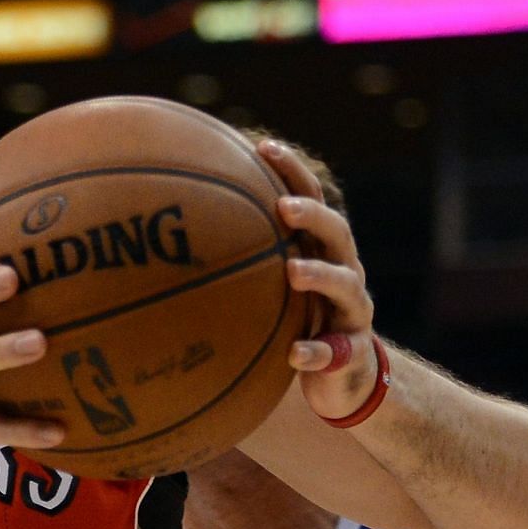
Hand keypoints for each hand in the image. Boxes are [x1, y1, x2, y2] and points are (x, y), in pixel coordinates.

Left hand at [256, 139, 381, 420]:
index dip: (292, 172)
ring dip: (319, 275)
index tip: (263, 147)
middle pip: (338, 233)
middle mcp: (345, 273)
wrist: (346, 380)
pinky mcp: (353, 352)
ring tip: (293, 271)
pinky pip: (336, 352)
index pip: (312, 199)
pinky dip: (316, 352)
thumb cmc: (299, 323)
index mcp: (323, 252)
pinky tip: (294, 354)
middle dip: (313, 216)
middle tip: (284, 208)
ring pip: (345, 286)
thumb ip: (245, 260)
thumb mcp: (275, 289)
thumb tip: (174, 233)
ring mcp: (353, 312)